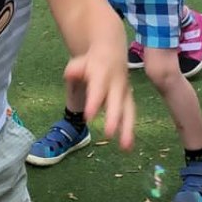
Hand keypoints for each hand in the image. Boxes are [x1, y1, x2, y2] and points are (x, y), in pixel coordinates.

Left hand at [63, 26, 134, 152]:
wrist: (111, 53)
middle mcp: (116, 86)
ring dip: (127, 130)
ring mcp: (124, 94)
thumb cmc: (91, 62)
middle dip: (113, 118)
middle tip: (108, 134)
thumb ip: (74, 70)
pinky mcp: (128, 102)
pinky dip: (130, 132)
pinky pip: (130, 117)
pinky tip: (127, 148)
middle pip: (116, 103)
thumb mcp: (79, 62)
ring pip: (128, 112)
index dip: (94, 103)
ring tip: (125, 148)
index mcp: (102, 75)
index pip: (98, 90)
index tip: (88, 117)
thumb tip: (70, 74)